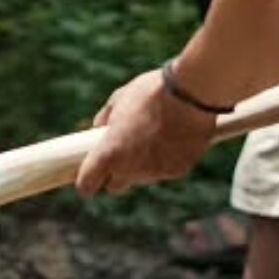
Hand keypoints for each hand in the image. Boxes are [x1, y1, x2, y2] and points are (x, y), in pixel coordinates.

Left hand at [75, 70, 219, 197]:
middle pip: (115, 187)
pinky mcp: (178, 171)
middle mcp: (130, 169)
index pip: (87, 185)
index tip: (88, 178)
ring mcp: (155, 173)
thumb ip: (104, 120)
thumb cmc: (151, 92)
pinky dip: (164, 162)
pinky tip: (169, 141)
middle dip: (114, 175)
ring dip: (140, 167)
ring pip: (141, 179)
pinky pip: (164, 172)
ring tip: (149, 140)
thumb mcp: (119, 100)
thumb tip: (98, 130)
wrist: (192, 92)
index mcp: (109, 153)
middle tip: (120, 154)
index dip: (86, 182)